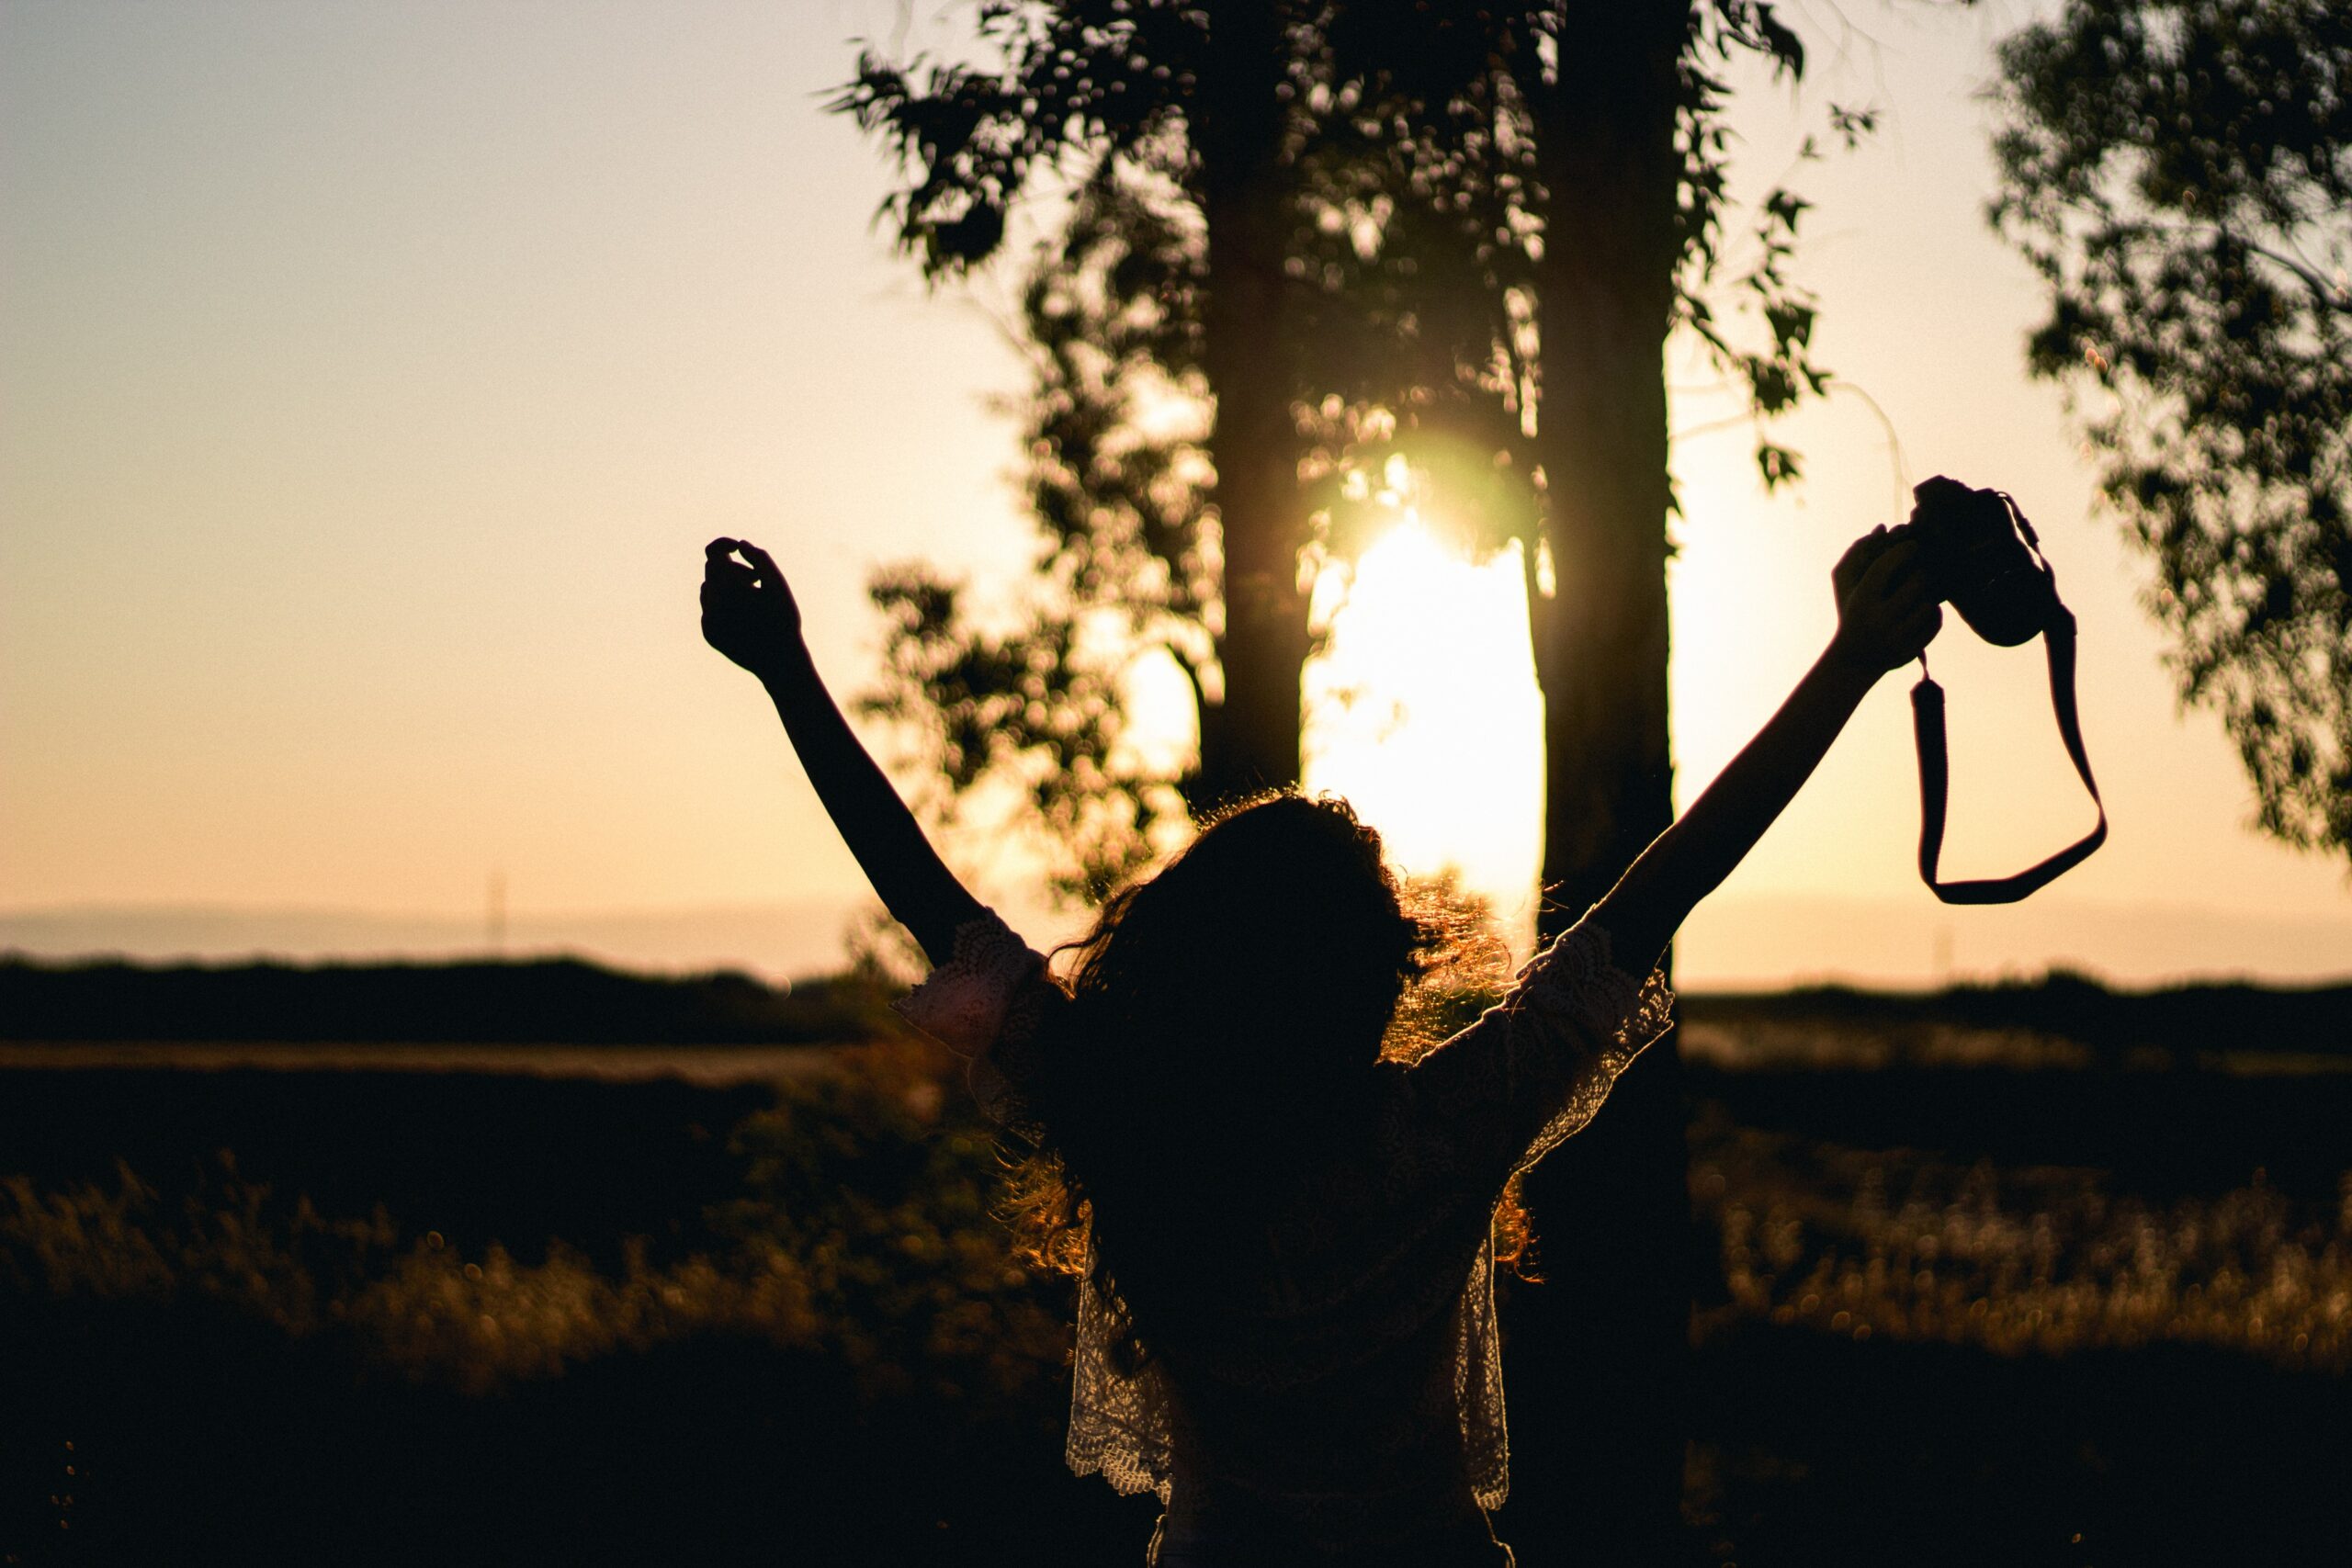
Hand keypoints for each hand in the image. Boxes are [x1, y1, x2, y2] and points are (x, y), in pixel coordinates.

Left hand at [701, 538, 803, 676]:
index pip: (713, 552)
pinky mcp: (708, 634)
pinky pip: (709, 610)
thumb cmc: (783, 621)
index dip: (725, 544)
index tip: (737, 548)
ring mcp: (708, 620)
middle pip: (712, 570)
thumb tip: (740, 544)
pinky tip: (744, 618)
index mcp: (729, 587)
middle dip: (732, 568)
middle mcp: (712, 602)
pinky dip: (723, 607)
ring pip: (708, 589)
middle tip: (756, 579)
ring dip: (726, 587)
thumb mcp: (778, 585)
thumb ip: (760, 558)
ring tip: (751, 598)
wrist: (779, 662)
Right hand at [1828, 525, 1942, 674]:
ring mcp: (1896, 639)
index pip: (1884, 569)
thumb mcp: (1845, 584)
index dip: (1901, 551)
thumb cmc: (1850, 611)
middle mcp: (1878, 621)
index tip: (1912, 545)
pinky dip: (1934, 613)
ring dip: (1927, 595)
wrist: (1854, 660)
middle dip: (1921, 572)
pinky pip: (1936, 623)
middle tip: (1921, 569)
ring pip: (1928, 605)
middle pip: (1915, 584)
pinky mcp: (1911, 651)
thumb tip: (1882, 528)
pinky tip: (1925, 608)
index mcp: (1860, 602)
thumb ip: (1857, 553)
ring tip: (1921, 591)